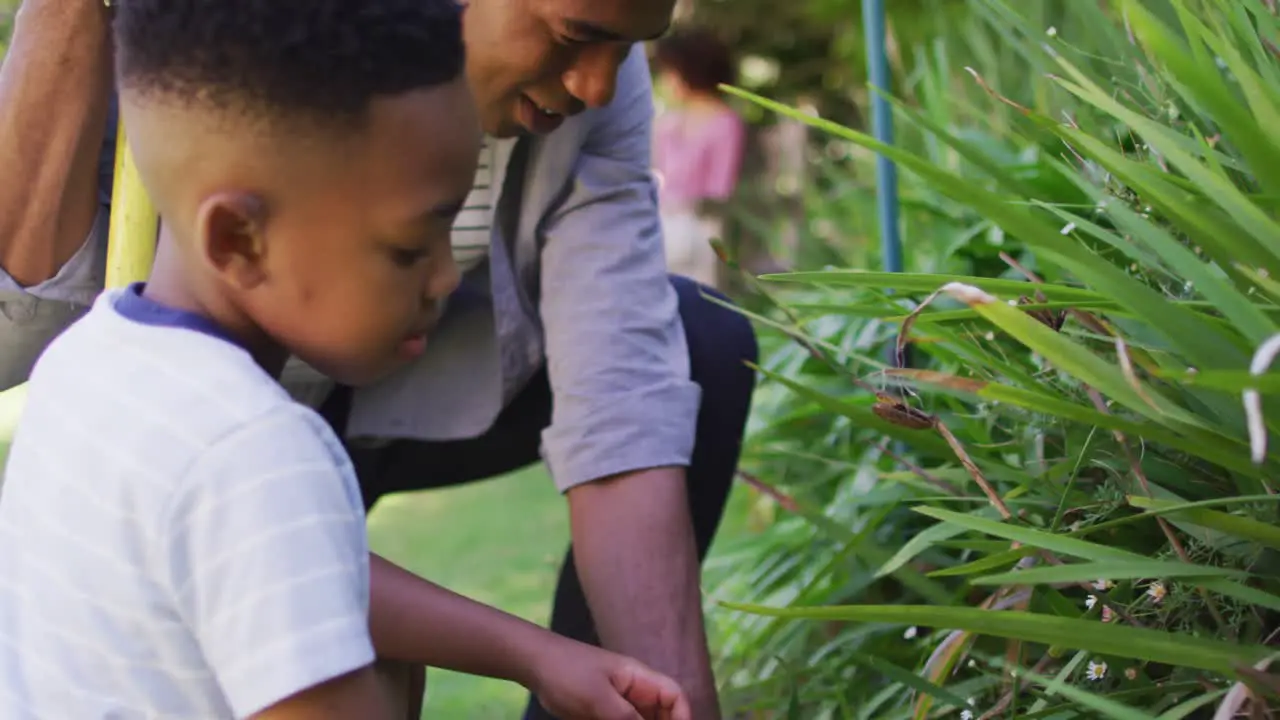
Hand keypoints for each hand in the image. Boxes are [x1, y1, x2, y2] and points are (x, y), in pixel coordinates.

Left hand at [527, 638, 691, 719]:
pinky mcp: (602, 715)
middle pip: (661, 715)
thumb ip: (626, 719)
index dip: (683, 717)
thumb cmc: (567, 672)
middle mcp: (633, 692)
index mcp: (639, 679)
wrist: (534, 665)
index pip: (674, 696)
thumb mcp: (598, 698)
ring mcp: (618, 704)